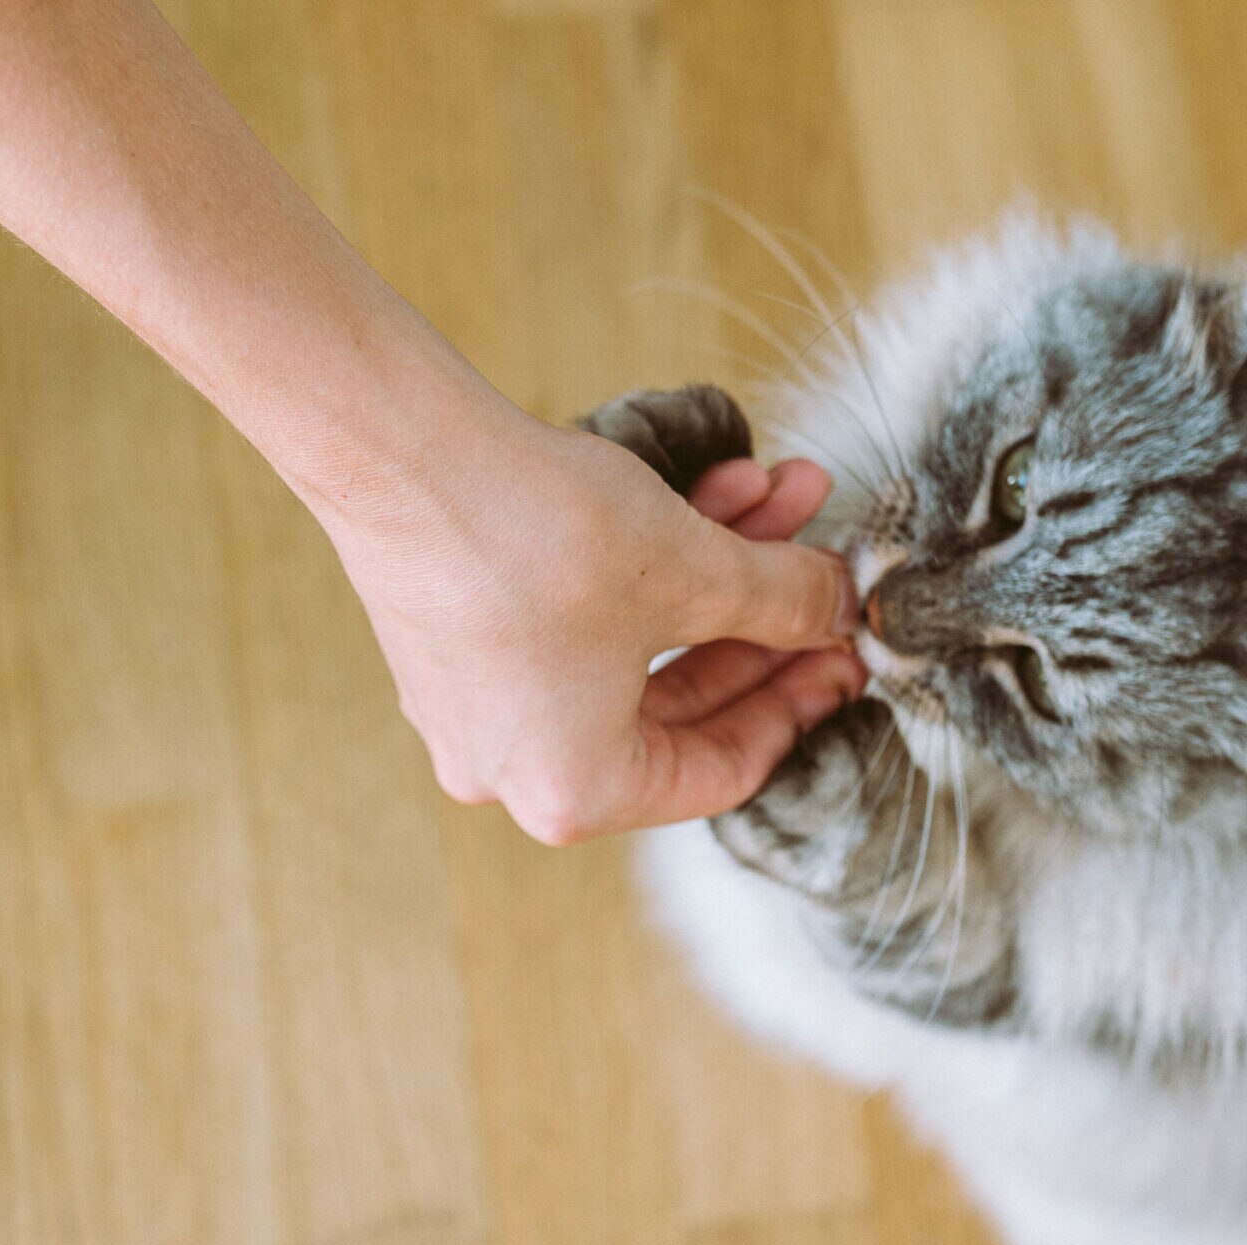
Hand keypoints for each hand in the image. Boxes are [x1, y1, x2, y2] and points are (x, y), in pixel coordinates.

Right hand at [319, 408, 865, 844]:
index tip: (844, 652)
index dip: (798, 704)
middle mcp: (513, 768)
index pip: (719, 773)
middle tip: (821, 576)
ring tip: (773, 494)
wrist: (401, 450)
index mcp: (573, 792)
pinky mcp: (454, 641)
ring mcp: (476, 707)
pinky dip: (641, 564)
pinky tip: (702, 492)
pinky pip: (575, 620)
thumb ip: (788, 604)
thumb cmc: (539, 532)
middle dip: (757, 620)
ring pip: (632, 646)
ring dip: (710, 572)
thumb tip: (842, 612)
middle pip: (679, 705)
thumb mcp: (699, 571)